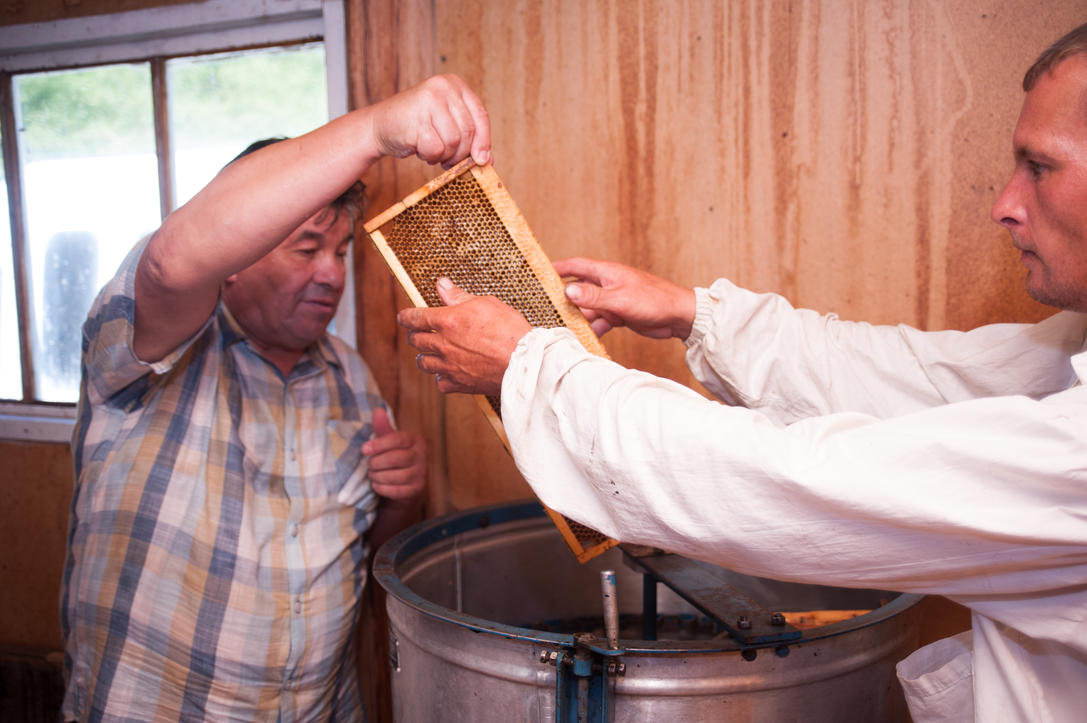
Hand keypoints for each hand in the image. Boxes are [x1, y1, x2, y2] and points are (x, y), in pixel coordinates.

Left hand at [362, 407, 426, 501]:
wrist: (406, 483)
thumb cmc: (394, 457)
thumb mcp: (389, 441)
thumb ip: (383, 427)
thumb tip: (378, 410)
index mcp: (415, 440)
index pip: (398, 439)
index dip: (379, 444)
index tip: (364, 449)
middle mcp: (422, 456)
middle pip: (396, 458)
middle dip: (377, 462)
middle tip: (369, 464)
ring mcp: (421, 474)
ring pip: (395, 476)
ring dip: (378, 476)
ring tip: (372, 474)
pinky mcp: (417, 489)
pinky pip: (395, 490)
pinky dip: (382, 488)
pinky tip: (377, 484)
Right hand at [369, 74, 491, 168]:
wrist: (379, 125)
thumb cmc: (416, 126)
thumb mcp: (446, 124)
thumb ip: (468, 137)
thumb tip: (489, 160)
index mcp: (454, 84)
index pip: (480, 114)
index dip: (484, 140)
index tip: (483, 160)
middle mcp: (443, 87)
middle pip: (468, 131)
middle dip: (461, 153)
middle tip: (449, 160)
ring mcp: (429, 100)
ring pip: (454, 141)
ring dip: (444, 156)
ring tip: (431, 150)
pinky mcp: (417, 118)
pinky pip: (436, 149)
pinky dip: (430, 156)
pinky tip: (420, 149)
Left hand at [397, 278, 531, 394]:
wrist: (524, 362)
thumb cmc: (509, 330)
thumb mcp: (486, 304)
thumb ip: (459, 297)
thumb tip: (442, 285)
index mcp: (447, 322)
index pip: (414, 318)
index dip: (405, 317)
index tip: (403, 317)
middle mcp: (443, 345)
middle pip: (416, 341)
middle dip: (415, 335)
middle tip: (419, 332)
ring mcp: (450, 366)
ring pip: (423, 363)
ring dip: (424, 356)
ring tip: (430, 352)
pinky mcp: (460, 384)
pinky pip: (440, 383)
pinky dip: (441, 377)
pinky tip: (447, 372)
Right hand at [553, 257, 695, 339]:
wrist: (678, 316)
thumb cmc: (653, 300)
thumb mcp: (620, 299)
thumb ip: (593, 296)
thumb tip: (568, 290)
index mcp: (606, 273)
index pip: (576, 266)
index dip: (557, 269)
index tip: (539, 274)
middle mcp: (607, 284)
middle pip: (578, 290)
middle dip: (563, 300)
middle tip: (545, 310)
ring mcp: (613, 300)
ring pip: (588, 309)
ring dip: (578, 319)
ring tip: (563, 329)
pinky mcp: (619, 314)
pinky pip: (600, 321)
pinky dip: (593, 329)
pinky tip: (586, 338)